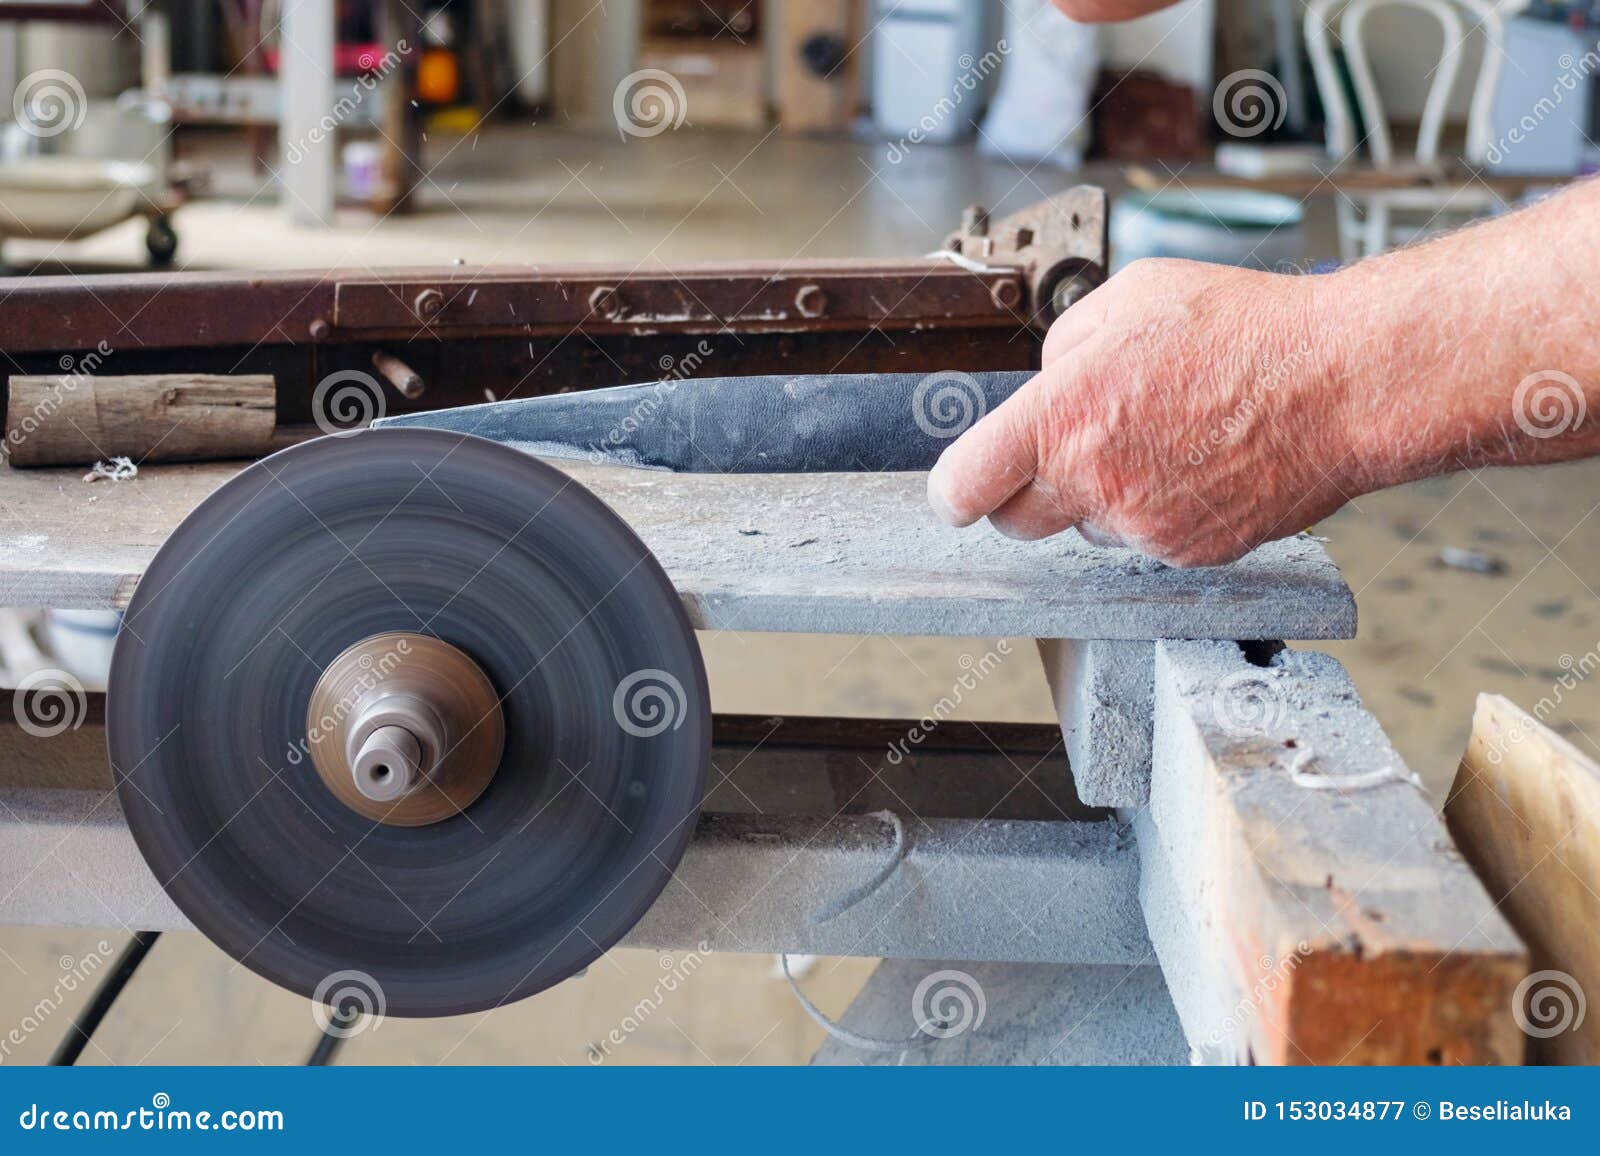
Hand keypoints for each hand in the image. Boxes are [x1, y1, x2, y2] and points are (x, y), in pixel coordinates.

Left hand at [926, 258, 1357, 567]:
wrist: (1343, 382)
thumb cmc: (1247, 331)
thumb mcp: (1130, 298)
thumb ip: (1065, 346)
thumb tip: (1047, 380)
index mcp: (1064, 416)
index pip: (965, 486)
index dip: (955, 490)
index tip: (958, 490)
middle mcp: (1095, 482)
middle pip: (1017, 522)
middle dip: (1025, 492)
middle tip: (1064, 454)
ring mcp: (1143, 526)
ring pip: (1087, 530)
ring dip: (1102, 497)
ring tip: (1161, 439)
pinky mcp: (1189, 551)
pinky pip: (1146, 540)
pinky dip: (1159, 510)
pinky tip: (1198, 464)